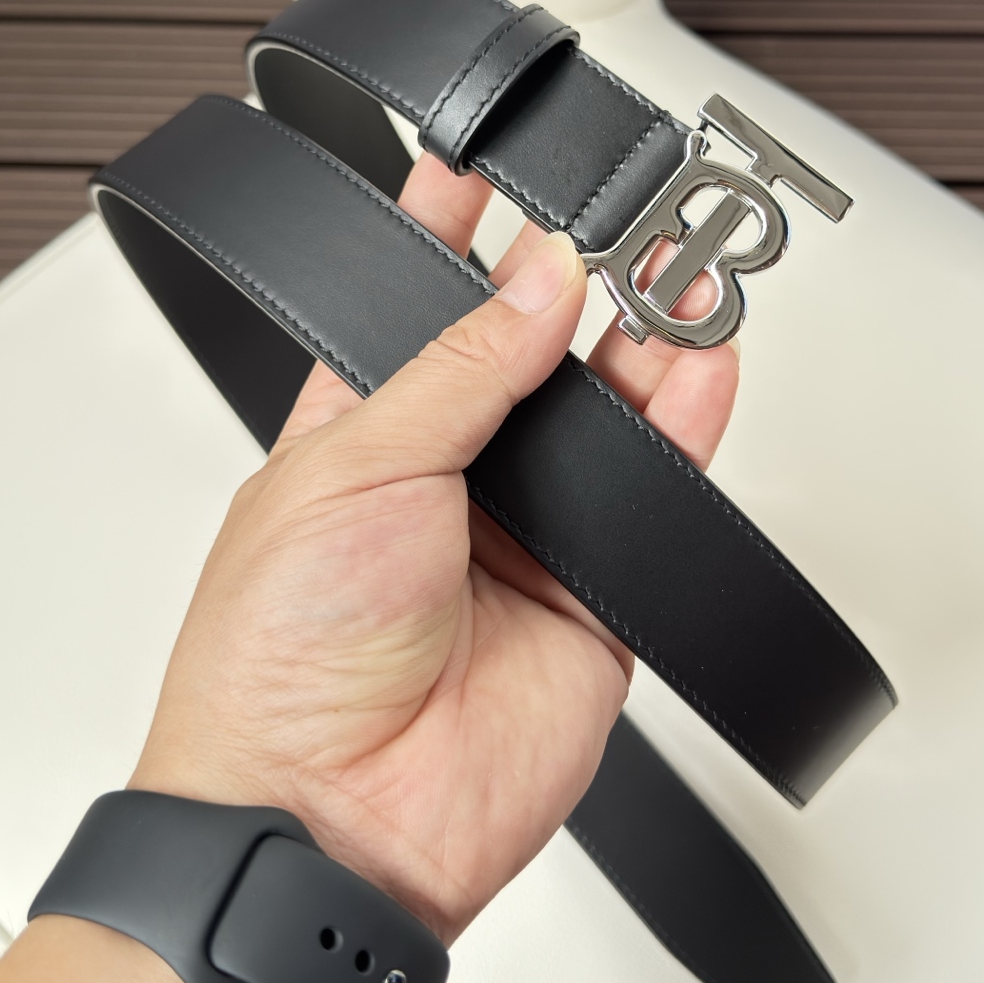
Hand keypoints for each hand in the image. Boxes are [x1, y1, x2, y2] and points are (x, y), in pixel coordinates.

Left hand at [133, 155, 738, 941]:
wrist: (332, 817)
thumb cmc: (280, 656)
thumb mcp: (353, 464)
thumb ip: (461, 365)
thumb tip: (538, 276)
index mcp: (361, 432)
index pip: (419, 305)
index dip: (451, 233)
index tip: (490, 165)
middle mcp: (449, 478)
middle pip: (534, 351)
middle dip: (577, 277)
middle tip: (622, 212)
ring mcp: (525, 537)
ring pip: (610, 415)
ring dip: (648, 340)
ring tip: (681, 265)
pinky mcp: (597, 600)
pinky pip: (658, 501)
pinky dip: (690, 430)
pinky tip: (704, 367)